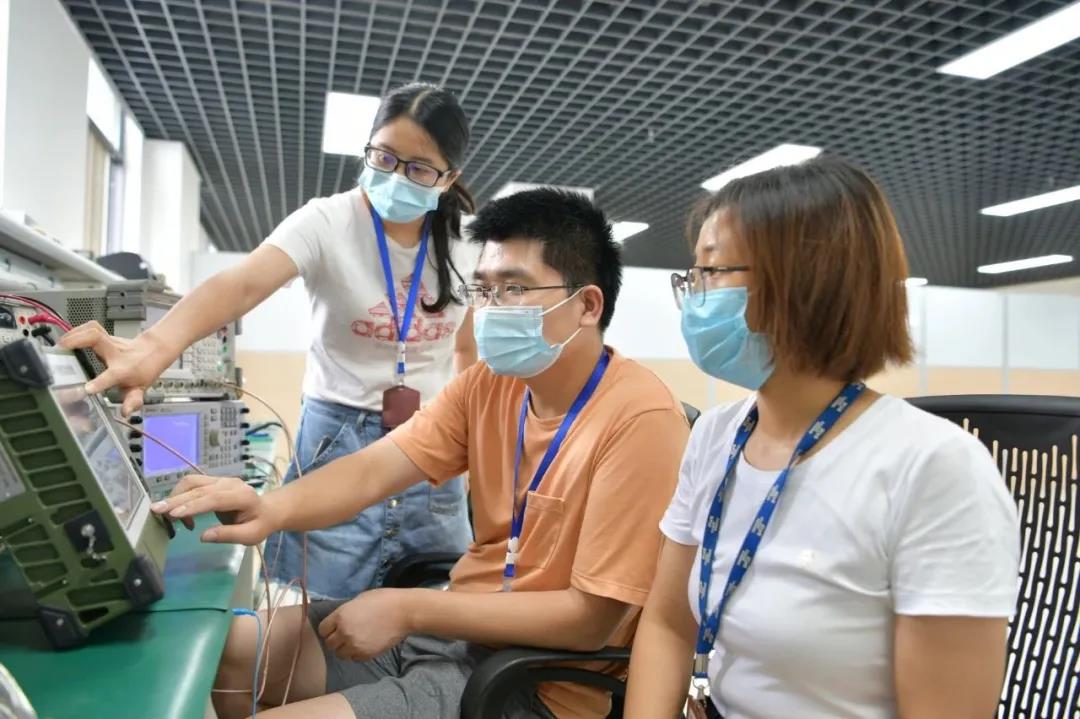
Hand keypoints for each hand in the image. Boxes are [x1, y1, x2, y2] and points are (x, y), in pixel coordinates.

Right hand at [58, 322, 176, 415]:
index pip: (112, 376)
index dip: (99, 383)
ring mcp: (111, 341)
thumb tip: (125, 412)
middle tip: (60, 349)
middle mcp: (116, 353)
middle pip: (97, 338)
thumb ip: (132, 401)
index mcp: (123, 369)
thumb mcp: (139, 389)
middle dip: (77, 340)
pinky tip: (67, 337)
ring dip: (74, 333)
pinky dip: (77, 330)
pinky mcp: (106, 335)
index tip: (87, 389)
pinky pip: (91, 327)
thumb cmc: (144, 371)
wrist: (154, 351)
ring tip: (59, 343)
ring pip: (93, 329)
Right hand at [150, 475, 278, 544]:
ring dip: (176, 496)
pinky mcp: (213, 481)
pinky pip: (193, 484)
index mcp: (243, 496)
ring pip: (192, 482)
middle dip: (176, 500)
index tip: (174, 514)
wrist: (267, 509)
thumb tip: (204, 537)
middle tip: (156, 511)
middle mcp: (230, 483)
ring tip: (168, 517)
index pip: (215, 498)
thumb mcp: (251, 535)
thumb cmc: (259, 524)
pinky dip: (181, 496)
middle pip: (199, 489)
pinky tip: (181, 514)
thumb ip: (229, 535)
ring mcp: (221, 480)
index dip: (194, 505)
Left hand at [318, 589, 415, 661]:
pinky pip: (354, 659)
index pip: (322, 630)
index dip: (329, 629)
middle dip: (336, 640)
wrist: (404, 612)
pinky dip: (357, 654)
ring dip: (345, 649)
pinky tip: (365, 645)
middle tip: (346, 635)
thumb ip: (346, 611)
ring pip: (340, 654)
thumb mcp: (359, 599)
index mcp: (341, 616)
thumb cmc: (383, 600)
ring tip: (355, 642)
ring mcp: (355, 645)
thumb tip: (339, 619)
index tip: (335, 627)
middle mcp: (344, 632)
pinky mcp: (366, 654)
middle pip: (329, 644)